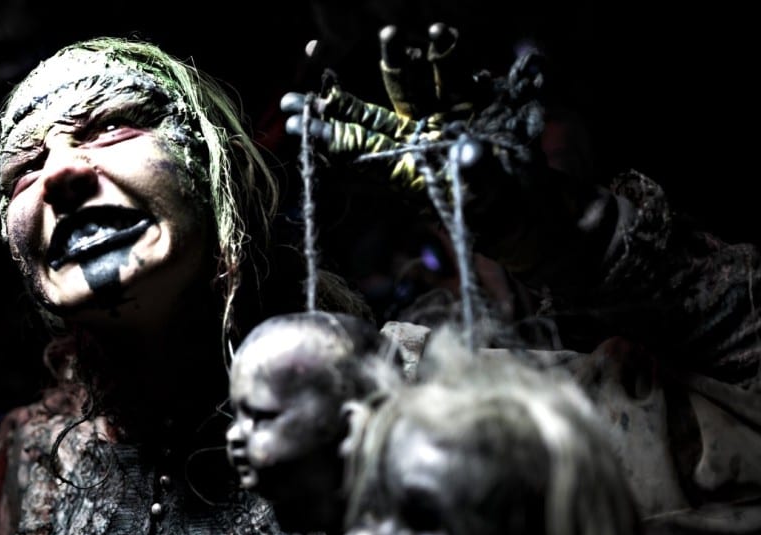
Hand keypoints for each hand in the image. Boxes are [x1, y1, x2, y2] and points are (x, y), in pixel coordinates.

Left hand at [282, 23, 488, 195]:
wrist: (528, 201)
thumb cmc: (499, 210)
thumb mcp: (486, 199)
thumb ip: (477, 175)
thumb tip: (469, 153)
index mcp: (405, 169)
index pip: (360, 151)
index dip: (330, 137)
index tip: (297, 125)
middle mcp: (414, 140)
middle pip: (367, 116)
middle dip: (337, 102)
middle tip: (306, 88)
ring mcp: (438, 119)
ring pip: (411, 86)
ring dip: (400, 61)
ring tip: (392, 33)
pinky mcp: (467, 103)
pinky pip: (452, 76)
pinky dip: (446, 56)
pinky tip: (438, 34)